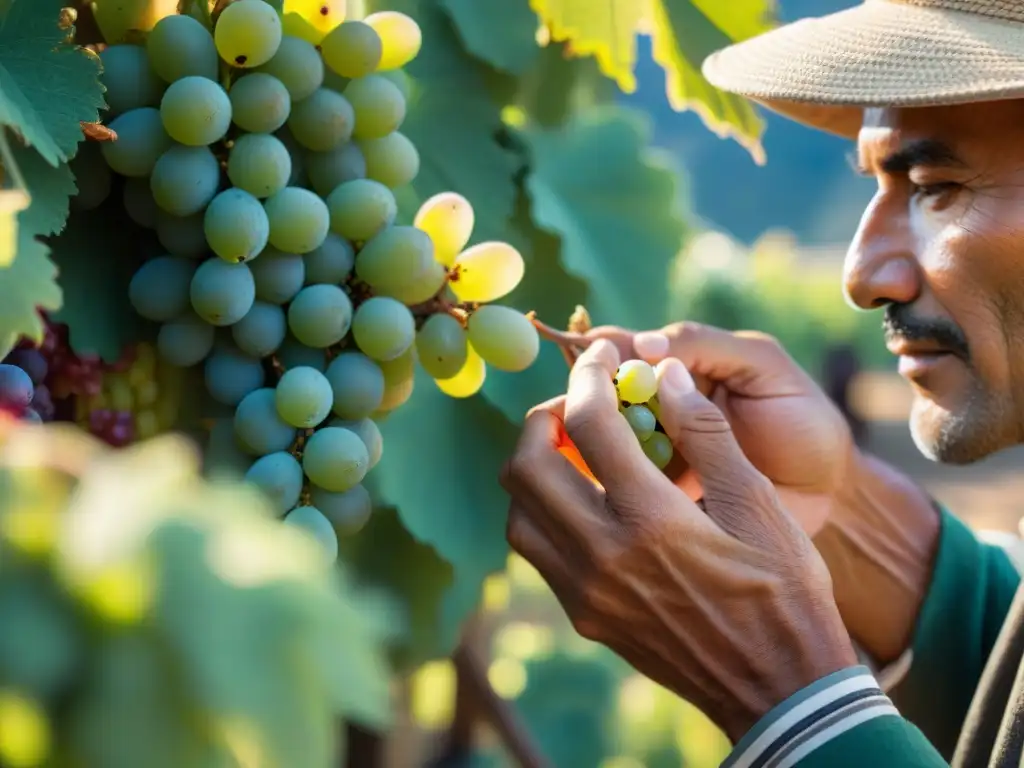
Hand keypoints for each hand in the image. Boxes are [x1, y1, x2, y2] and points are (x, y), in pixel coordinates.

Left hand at [501, 340, 857, 740]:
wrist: (781, 691)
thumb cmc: (784, 591)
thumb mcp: (758, 503)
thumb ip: (705, 433)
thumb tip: (666, 375)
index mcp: (651, 519)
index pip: (588, 423)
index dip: (587, 375)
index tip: (599, 358)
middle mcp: (603, 556)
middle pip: (526, 466)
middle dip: (544, 419)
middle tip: (579, 406)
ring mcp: (586, 593)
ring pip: (519, 513)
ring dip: (535, 470)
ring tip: (577, 452)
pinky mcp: (585, 618)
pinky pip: (538, 552)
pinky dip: (544, 513)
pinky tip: (585, 501)